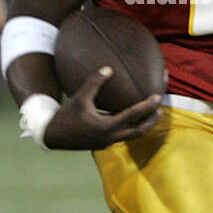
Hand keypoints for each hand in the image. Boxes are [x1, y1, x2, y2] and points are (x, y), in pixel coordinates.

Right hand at [42, 67, 162, 149]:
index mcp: (106, 126)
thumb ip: (94, 82)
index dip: (147, 106)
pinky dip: (129, 127)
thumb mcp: (79, 97)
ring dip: (142, 125)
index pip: (133, 115)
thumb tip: (108, 68)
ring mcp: (107, 143)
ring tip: (149, 114)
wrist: (52, 136)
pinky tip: (128, 118)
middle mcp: (110, 137)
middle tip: (160, 109)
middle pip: (139, 131)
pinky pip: (121, 135)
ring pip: (131, 135)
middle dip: (151, 121)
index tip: (158, 96)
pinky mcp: (102, 144)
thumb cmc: (65, 116)